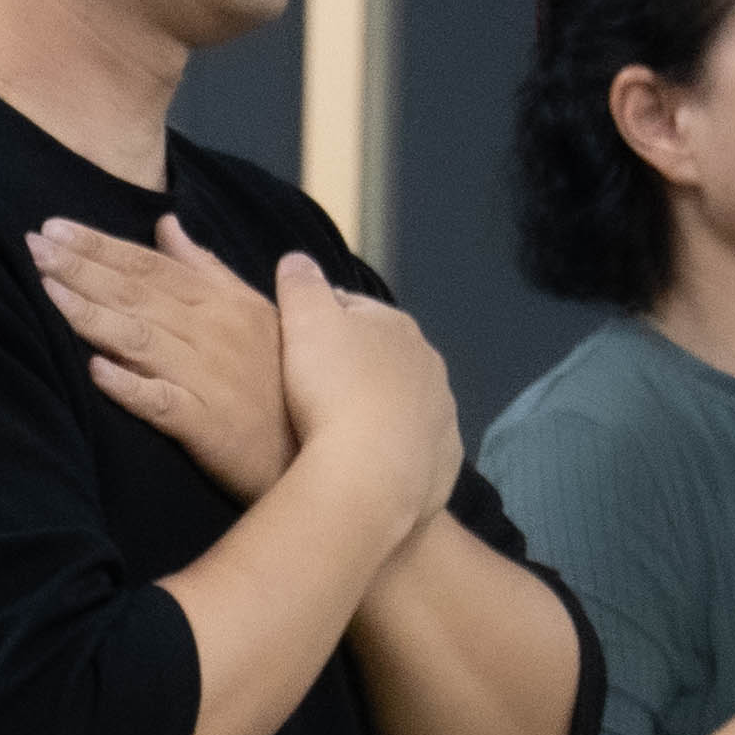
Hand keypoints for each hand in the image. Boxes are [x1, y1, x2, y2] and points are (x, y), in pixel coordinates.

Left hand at [34, 213, 292, 500]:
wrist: (322, 445)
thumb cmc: (282, 377)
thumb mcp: (250, 310)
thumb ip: (205, 268)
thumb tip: (167, 223)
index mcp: (219, 302)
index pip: (150, 265)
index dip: (100, 245)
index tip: (53, 226)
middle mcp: (211, 332)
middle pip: (137, 293)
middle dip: (82, 267)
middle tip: (33, 244)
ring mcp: (207, 377)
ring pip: (140, 338)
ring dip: (92, 314)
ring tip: (47, 291)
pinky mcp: (205, 424)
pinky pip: (162, 402)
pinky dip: (129, 386)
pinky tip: (94, 370)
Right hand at [270, 255, 463, 521]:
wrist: (369, 475)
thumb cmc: (333, 388)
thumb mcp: (304, 322)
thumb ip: (301, 285)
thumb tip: (297, 259)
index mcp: (396, 325)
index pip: (353, 309)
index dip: (319, 319)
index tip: (292, 340)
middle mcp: (429, 364)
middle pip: (383, 356)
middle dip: (354, 365)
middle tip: (313, 388)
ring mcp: (441, 415)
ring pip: (403, 401)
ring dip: (377, 407)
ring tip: (338, 430)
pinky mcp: (443, 460)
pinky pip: (413, 446)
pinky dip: (392, 449)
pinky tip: (365, 463)